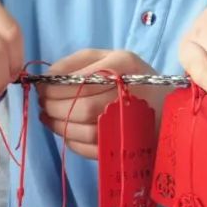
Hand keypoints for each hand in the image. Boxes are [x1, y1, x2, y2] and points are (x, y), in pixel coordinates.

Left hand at [37, 49, 157, 159]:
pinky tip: (64, 130)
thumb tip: (48, 77)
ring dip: (58, 125)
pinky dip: (71, 141)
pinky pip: (92, 149)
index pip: (80, 81)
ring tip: (48, 117)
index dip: (53, 88)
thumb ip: (75, 62)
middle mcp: (131, 94)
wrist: (165, 104)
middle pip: (82, 107)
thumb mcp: (106, 57)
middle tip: (43, 103)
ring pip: (86, 131)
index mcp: (125, 65)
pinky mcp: (128, 145)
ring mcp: (132, 122)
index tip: (41, 88)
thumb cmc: (129, 76)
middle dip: (53, 107)